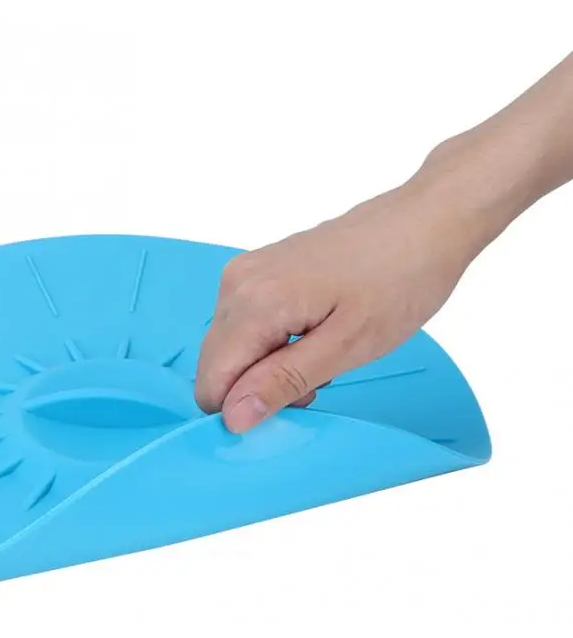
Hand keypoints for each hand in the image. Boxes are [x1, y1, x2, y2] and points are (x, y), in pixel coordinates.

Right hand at [195, 162, 488, 432]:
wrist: (426, 221)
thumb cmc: (400, 278)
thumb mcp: (346, 346)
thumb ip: (282, 382)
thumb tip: (233, 416)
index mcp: (254, 302)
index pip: (211, 382)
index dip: (243, 410)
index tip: (291, 408)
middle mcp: (236, 283)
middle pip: (216, 366)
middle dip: (257, 389)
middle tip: (315, 383)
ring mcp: (245, 272)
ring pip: (231, 349)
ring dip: (268, 368)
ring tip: (322, 356)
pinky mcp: (259, 270)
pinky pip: (245, 326)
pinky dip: (273, 345)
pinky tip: (314, 336)